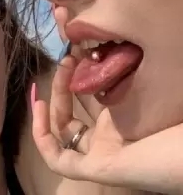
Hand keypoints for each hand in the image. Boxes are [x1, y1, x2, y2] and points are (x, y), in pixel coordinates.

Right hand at [31, 55, 182, 194]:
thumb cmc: (177, 116)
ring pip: (64, 132)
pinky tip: (38, 105)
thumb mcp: (145, 82)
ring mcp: (101, 153)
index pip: (89, 96)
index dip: (76, 74)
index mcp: (123, 117)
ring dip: (52, 101)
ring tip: (58, 73)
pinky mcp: (96, 169)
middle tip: (67, 56)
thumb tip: (103, 39)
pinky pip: (59, 159)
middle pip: (74, 111)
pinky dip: (42, 135)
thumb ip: (123, 66)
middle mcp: (110, 135)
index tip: (73, 50)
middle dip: (64, 81)